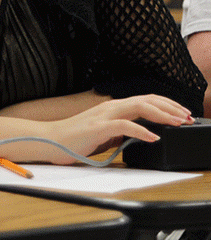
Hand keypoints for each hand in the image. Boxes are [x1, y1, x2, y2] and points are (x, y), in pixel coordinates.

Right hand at [43, 94, 192, 163]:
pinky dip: (142, 130)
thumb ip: (121, 131)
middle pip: (147, 99)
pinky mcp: (98, 127)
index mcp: (112, 107)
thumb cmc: (74, 139)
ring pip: (139, 106)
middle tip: (188, 116)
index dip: (166, 104)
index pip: (145, 99)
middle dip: (171, 107)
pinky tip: (154, 137)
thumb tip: (142, 134)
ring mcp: (104, 115)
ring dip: (162, 114)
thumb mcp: (104, 133)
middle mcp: (110, 106)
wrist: (50, 140)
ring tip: (178, 123)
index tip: (182, 113)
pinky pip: (124, 125)